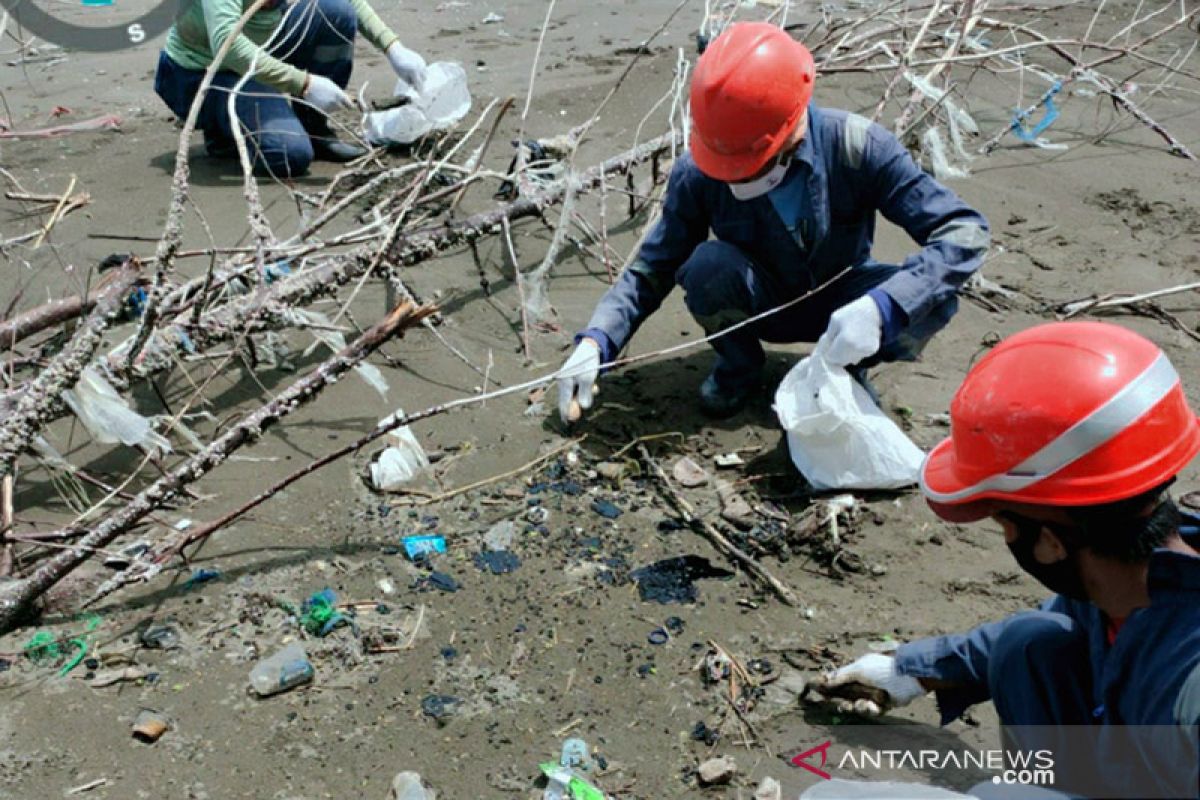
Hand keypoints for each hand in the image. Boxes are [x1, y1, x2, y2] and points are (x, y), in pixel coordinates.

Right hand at [302, 74, 351, 112]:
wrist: (306, 85)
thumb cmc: (319, 82)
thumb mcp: (332, 85)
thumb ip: (339, 93)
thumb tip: (346, 98)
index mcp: (339, 95)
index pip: (350, 105)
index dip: (350, 106)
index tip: (350, 107)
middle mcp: (335, 103)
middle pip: (341, 108)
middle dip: (339, 105)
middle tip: (332, 99)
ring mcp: (328, 108)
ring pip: (332, 110)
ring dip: (330, 106)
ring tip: (323, 98)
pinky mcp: (322, 111)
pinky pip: (325, 111)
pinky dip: (324, 108)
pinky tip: (319, 101)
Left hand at [386, 41, 426, 92]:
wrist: (396, 52)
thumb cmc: (398, 65)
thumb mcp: (403, 76)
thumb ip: (410, 82)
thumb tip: (415, 87)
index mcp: (414, 72)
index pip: (419, 84)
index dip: (419, 90)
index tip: (420, 95)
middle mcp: (419, 67)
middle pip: (424, 79)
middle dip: (421, 83)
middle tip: (416, 85)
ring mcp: (421, 62)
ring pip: (425, 73)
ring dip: (422, 77)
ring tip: (415, 77)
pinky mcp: (421, 59)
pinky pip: (424, 67)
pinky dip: (421, 70)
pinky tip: (415, 70)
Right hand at [557, 340, 599, 423]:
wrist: (590, 349)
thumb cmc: (588, 364)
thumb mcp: (588, 380)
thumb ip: (585, 394)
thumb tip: (583, 407)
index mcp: (564, 383)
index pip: (564, 403)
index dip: (566, 414)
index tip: (567, 424)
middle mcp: (563, 383)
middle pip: (566, 401)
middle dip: (575, 407)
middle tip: (576, 417)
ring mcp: (567, 381)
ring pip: (573, 396)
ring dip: (583, 397)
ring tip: (594, 388)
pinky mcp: (573, 380)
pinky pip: (577, 391)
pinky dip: (585, 392)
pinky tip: (593, 386)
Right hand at [811, 653, 925, 716]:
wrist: (905, 679)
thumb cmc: (881, 669)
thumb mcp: (858, 669)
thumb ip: (840, 676)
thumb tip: (825, 680)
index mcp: (857, 672)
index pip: (839, 681)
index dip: (831, 689)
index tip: (823, 695)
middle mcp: (863, 684)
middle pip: (847, 697)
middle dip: (844, 703)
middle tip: (844, 705)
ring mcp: (872, 695)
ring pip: (858, 706)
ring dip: (859, 707)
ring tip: (865, 704)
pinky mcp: (882, 705)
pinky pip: (871, 711)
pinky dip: (871, 710)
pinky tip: (874, 706)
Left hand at [818, 294, 882, 366]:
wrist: (876, 310)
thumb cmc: (852, 313)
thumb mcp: (835, 320)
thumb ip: (829, 337)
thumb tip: (826, 349)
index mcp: (844, 342)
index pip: (830, 358)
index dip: (829, 351)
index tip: (831, 344)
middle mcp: (855, 350)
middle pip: (841, 361)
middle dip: (838, 354)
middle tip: (841, 341)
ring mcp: (865, 352)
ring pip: (850, 360)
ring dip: (847, 353)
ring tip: (850, 338)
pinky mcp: (872, 351)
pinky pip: (859, 355)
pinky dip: (857, 350)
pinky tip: (859, 339)